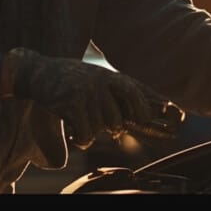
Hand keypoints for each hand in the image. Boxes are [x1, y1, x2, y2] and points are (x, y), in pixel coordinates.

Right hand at [4, 48, 166, 148]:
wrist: (37, 72)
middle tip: (100, 123)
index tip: (173, 120)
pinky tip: (71, 126)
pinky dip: (80, 138)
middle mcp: (103, 82)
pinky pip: (86, 135)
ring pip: (103, 128)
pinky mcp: (72, 102)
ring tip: (79, 116)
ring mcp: (88, 91)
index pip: (137, 93)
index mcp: (111, 77)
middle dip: (112, 127)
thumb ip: (121, 93)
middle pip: (120, 119)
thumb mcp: (99, 79)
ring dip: (92, 130)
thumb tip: (151, 112)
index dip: (150, 109)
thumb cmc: (72, 80)